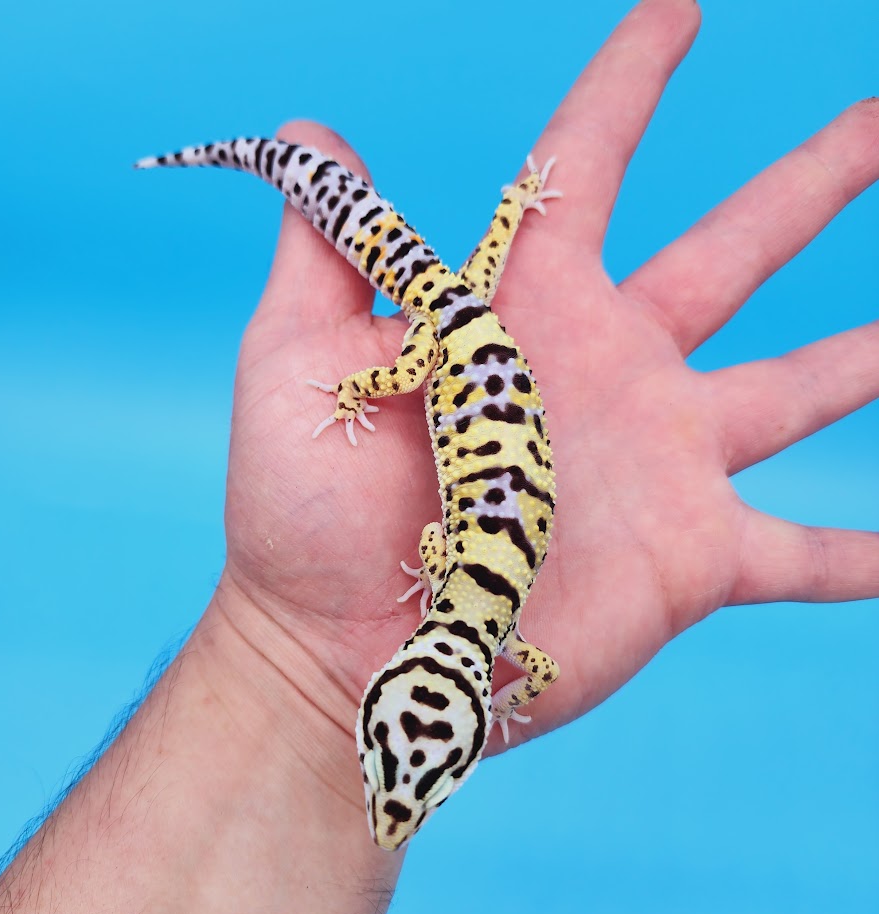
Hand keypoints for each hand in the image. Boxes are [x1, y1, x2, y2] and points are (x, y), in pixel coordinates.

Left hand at [220, 0, 878, 752]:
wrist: (336, 642)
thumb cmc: (303, 506)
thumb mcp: (300, 359)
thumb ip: (329, 249)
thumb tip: (313, 135)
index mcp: (519, 309)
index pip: (586, 168)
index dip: (628, 85)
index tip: (677, 12)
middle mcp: (606, 369)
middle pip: (732, 253)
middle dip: (810, 183)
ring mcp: (656, 462)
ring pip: (797, 390)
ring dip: (864, 359)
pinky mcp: (683, 559)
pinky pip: (799, 554)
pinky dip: (858, 558)